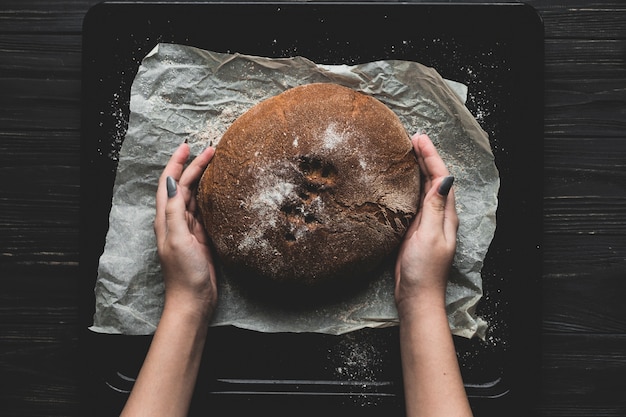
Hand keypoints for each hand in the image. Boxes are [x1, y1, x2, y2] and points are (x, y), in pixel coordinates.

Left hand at [154, 142, 216, 320]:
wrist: (194, 300)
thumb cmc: (184, 272)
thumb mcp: (177, 239)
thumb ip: (174, 211)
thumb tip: (171, 182)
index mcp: (166, 219)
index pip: (168, 183)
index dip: (176, 163)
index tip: (187, 146)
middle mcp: (176, 221)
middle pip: (183, 186)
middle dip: (194, 167)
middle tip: (211, 151)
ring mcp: (189, 229)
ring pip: (194, 197)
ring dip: (202, 179)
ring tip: (215, 164)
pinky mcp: (202, 238)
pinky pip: (205, 211)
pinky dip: (211, 197)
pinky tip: (220, 191)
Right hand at [394, 133, 458, 311]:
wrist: (416, 296)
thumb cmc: (424, 269)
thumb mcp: (429, 235)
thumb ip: (434, 207)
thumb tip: (445, 178)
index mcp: (445, 214)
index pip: (441, 177)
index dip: (431, 156)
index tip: (418, 138)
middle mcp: (438, 215)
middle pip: (435, 179)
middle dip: (425, 157)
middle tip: (411, 138)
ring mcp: (426, 222)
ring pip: (424, 188)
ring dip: (418, 169)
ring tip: (406, 152)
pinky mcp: (414, 230)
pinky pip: (414, 200)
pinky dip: (409, 185)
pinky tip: (399, 181)